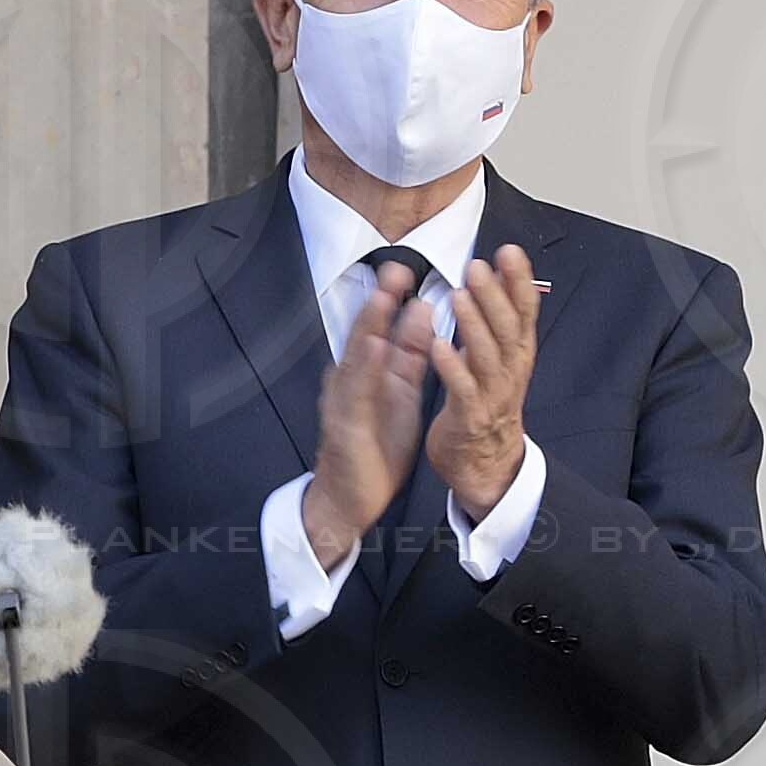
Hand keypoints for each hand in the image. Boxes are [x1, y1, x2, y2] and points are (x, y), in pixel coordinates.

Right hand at [303, 258, 439, 569]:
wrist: (353, 497)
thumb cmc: (377, 445)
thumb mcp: (402, 393)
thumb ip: (410, 355)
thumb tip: (422, 311)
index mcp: (373, 373)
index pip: (385, 329)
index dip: (397, 300)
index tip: (412, 268)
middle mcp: (354, 380)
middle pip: (367, 333)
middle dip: (381, 301)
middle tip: (397, 268)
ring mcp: (344, 400)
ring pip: (356, 356)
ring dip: (369, 325)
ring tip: (382, 296)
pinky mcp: (344, 424)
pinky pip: (355, 393)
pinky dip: (364, 367)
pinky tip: (374, 347)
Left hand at [422, 246, 540, 526]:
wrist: (486, 463)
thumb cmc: (488, 403)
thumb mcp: (502, 358)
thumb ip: (500, 319)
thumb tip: (502, 274)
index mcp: (517, 355)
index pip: (525, 312)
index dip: (519, 281)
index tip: (509, 251)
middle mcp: (510, 372)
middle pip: (508, 329)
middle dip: (494, 295)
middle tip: (478, 266)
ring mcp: (492, 395)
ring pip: (487, 356)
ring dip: (473, 325)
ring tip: (459, 295)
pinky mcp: (469, 417)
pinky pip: (462, 390)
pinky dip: (452, 367)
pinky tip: (438, 345)